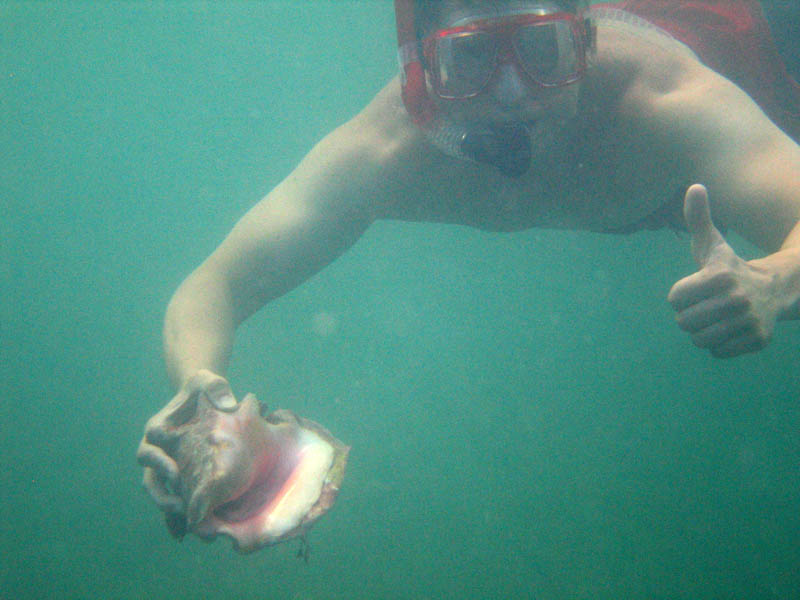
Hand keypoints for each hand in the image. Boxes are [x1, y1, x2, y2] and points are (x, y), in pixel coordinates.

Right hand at [136, 370, 236, 533]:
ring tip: (188, 527)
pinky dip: (175, 517)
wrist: (205, 398)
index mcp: (157, 430)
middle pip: (150, 479)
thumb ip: (216, 387)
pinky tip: (186, 533)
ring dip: (169, 511)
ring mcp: (164, 466)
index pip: (150, 450)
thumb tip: (229, 404)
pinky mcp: (177, 476)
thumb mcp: (209, 381)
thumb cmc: (205, 389)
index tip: (176, 473)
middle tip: (181, 508)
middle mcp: (155, 451)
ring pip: (159, 494)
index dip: (160, 463)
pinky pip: (171, 498)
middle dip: (162, 496)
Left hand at [668, 184, 778, 357]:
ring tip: (716, 317)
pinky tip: (731, 328)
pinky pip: (718, 352)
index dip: (679, 295)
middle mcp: (737, 298)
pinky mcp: (758, 340)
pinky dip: (719, 344)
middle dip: (689, 316)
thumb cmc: (730, 267)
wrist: (775, 289)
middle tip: (706, 305)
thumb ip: (698, 219)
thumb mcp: (713, 244)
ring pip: (699, 340)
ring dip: (702, 332)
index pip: (674, 298)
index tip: (696, 288)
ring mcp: (750, 321)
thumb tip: (694, 186)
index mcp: (720, 275)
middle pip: (684, 322)